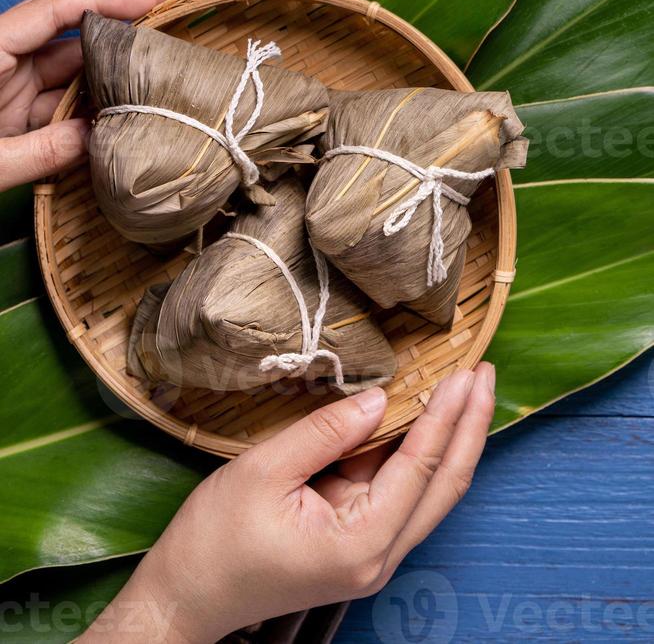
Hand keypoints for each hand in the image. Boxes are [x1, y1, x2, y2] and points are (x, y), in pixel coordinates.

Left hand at [0, 0, 182, 190]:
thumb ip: (43, 152)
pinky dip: (96, 100)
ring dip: (115, 61)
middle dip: (123, 11)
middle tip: (175, 5)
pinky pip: (64, 95)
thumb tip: (100, 136)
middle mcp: (1, 57)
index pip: (56, 9)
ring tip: (165, 58)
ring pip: (73, 62)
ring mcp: (9, 81)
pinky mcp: (14, 106)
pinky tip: (129, 101)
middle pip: (70, 23)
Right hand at [81, 364, 494, 642]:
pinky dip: (417, 454)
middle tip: (485, 372)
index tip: (467, 371)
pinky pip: (401, 494)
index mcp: (360, 542)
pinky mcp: (359, 545)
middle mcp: (379, 555)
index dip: (446, 416)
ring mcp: (372, 554)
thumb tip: (379, 398)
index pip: (419, 467)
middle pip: (444, 485)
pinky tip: (425, 419)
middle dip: (469, 427)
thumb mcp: (263, 471)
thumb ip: (326, 432)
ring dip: (450, 438)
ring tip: (467, 388)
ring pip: (429, 491)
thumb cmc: (215, 540)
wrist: (187, 597)